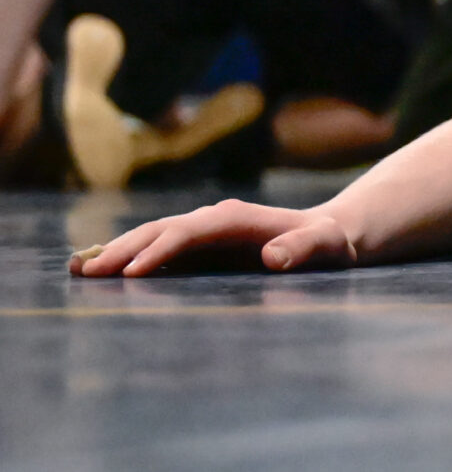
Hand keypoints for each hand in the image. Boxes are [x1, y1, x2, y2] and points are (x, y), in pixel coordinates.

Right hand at [66, 198, 356, 276]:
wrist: (331, 233)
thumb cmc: (330, 243)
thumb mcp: (327, 246)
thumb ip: (304, 249)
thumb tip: (272, 257)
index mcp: (238, 218)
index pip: (190, 231)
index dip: (162, 250)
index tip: (134, 273)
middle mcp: (214, 218)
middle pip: (160, 230)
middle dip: (124, 250)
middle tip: (87, 274)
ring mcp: (203, 229)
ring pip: (152, 236)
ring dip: (117, 252)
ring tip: (80, 270)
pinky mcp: (199, 244)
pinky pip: (157, 247)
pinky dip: (128, 256)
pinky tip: (100, 268)